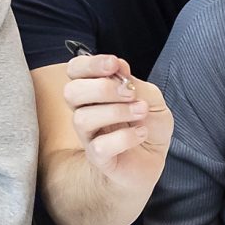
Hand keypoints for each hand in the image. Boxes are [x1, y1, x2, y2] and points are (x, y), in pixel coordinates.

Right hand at [63, 54, 171, 195]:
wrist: (153, 161)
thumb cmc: (148, 125)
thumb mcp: (151, 98)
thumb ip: (134, 83)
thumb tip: (119, 67)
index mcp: (94, 92)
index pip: (75, 71)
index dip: (90, 64)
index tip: (114, 64)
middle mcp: (86, 111)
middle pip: (71, 92)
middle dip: (102, 88)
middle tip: (130, 93)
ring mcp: (89, 136)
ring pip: (83, 118)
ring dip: (117, 111)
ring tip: (141, 112)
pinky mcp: (99, 158)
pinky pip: (100, 146)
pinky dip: (125, 137)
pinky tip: (140, 134)